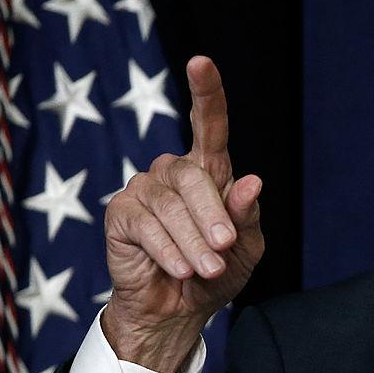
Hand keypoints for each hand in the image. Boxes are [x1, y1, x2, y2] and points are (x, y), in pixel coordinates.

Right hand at [101, 56, 264, 372]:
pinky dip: (169, 250)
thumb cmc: (217, 271)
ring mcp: (144, 189)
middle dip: (214, 218)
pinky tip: (179, 269)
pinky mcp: (121, 213)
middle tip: (224, 251)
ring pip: (172, 205)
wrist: (178, 309)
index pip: (210, 124)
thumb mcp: (246, 247)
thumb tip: (252, 180)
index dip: (206, 92)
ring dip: (194, 241)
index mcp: (209, 170)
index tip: (201, 62)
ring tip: (207, 269)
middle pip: (195, 177)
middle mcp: (174, 171)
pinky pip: (147, 225)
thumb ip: (247, 215)